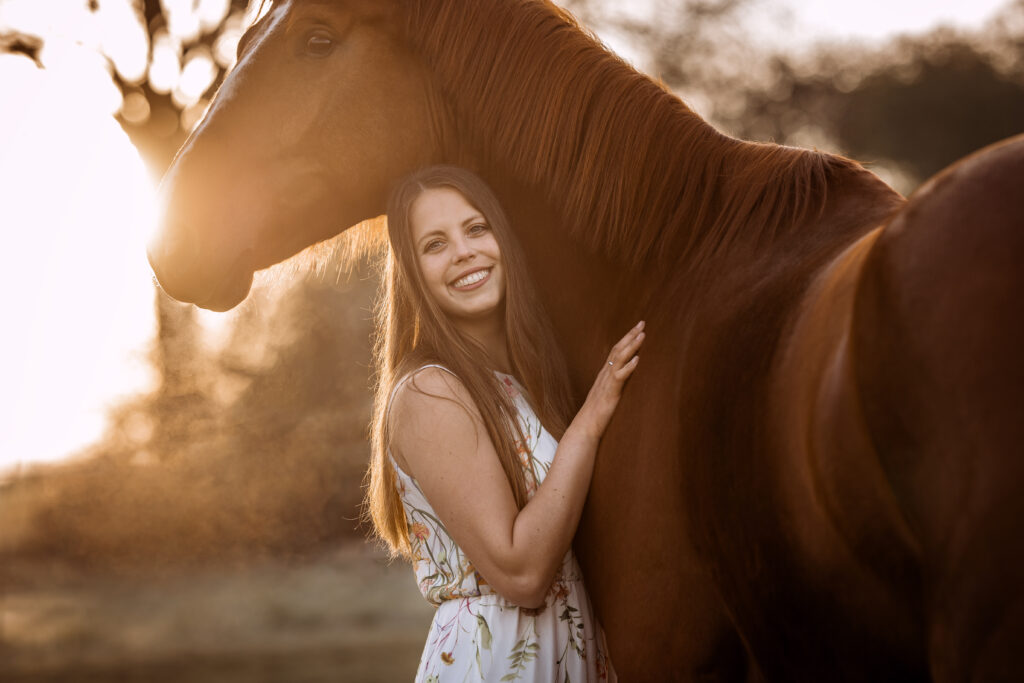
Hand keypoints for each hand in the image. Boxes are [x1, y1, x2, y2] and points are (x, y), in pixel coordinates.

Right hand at [573, 321, 645, 439]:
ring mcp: (606, 383)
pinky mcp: (610, 393)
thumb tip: (623, 379)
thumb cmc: (596, 415)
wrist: (585, 428)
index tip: (637, 329)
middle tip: (642, 323)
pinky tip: (637, 359)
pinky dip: (628, 367)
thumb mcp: (607, 396)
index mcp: (604, 375)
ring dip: (631, 346)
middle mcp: (604, 375)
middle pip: (617, 350)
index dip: (626, 339)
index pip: (615, 351)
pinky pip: (619, 377)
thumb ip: (614, 386)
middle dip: (630, 336)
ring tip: (642, 335)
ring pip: (618, 359)